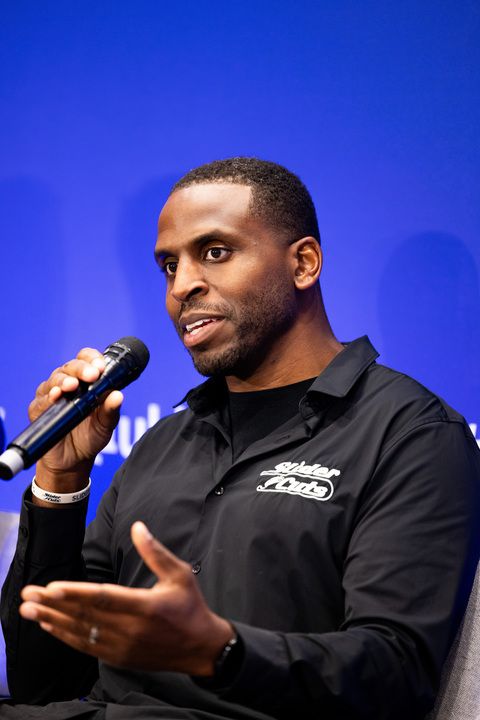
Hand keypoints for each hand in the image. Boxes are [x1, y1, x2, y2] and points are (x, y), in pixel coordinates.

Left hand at [19, 522, 233, 675]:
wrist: (201, 647)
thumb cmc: (190, 606)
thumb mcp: (179, 574)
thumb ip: (155, 551)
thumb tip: (137, 526)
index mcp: (145, 606)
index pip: (104, 598)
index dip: (76, 593)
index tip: (52, 587)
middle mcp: (130, 629)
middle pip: (85, 616)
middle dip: (53, 606)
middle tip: (28, 596)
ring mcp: (123, 646)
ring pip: (80, 633)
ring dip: (52, 621)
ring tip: (28, 611)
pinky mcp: (119, 657)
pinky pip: (86, 646)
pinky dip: (65, 637)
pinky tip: (49, 626)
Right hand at [29, 347, 122, 491]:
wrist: (74, 461)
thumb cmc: (90, 436)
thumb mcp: (106, 424)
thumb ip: (111, 410)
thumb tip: (118, 395)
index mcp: (86, 381)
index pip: (87, 360)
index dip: (93, 359)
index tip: (101, 366)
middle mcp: (67, 384)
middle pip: (71, 367)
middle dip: (81, 369)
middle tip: (92, 375)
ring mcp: (51, 395)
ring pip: (54, 379)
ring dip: (64, 381)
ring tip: (72, 385)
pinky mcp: (38, 410)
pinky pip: (41, 400)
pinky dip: (48, 397)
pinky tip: (55, 396)